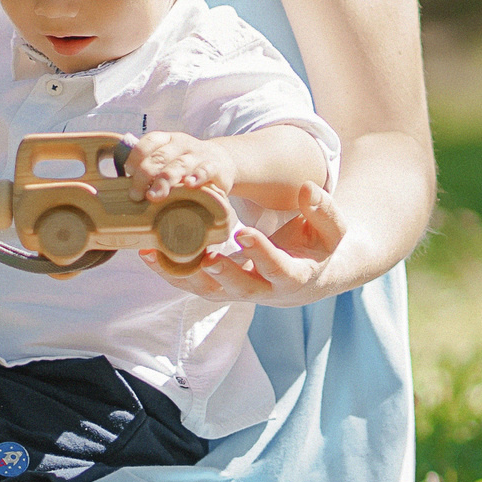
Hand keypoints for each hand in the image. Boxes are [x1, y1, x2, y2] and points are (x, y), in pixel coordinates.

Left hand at [129, 129, 232, 201]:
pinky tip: (189, 185)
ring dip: (165, 180)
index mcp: (167, 139)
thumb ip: (150, 165)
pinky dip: (197, 177)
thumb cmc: (186, 163)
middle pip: (160, 157)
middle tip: (135, 195)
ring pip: (179, 165)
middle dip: (145, 175)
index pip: (149, 142)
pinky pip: (205, 170)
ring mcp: (198, 155)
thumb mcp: (169, 157)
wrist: (222, 161)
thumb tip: (123, 182)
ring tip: (154, 196)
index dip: (136, 156)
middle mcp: (182, 144)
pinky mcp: (214, 167)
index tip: (127, 172)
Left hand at [139, 181, 349, 306]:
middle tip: (205, 257)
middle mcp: (263, 290)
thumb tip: (307, 190)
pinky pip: (191, 283)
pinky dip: (169, 270)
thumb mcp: (332, 229)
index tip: (245, 233)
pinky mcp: (219, 287)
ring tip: (157, 253)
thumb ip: (322, 209)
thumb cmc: (320, 247)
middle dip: (221, 274)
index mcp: (294, 277)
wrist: (309, 274)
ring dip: (181, 274)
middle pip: (239, 289)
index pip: (279, 270)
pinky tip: (148, 252)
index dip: (262, 254)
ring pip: (208, 291)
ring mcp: (238, 291)